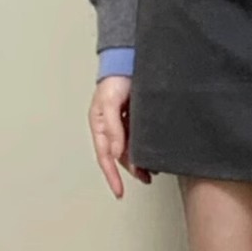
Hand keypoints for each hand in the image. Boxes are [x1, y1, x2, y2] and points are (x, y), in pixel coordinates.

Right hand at [88, 76, 155, 197]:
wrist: (127, 59)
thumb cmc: (114, 78)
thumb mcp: (109, 102)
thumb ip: (113, 127)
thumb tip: (117, 151)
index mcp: (99, 125)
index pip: (105, 157)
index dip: (111, 176)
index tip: (119, 192)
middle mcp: (111, 127)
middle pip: (119, 155)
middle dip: (130, 170)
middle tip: (145, 179)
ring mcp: (123, 122)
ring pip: (130, 147)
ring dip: (138, 160)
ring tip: (151, 171)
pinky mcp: (136, 116)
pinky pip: (138, 136)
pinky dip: (143, 146)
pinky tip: (152, 151)